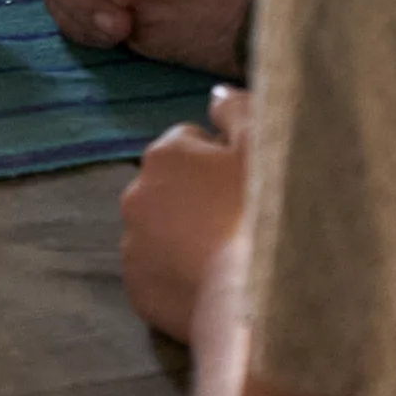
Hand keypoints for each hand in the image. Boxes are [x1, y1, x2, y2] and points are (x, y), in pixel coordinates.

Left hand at [120, 87, 251, 343]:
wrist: (253, 301)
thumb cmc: (261, 213)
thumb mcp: (262, 144)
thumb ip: (236, 108)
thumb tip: (215, 95)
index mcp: (164, 154)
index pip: (192, 142)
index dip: (225, 159)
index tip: (249, 183)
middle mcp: (136, 195)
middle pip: (174, 186)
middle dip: (200, 196)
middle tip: (241, 220)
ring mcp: (134, 246)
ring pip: (164, 230)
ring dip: (188, 235)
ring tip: (230, 256)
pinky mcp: (139, 291)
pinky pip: (161, 273)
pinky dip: (181, 274)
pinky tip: (215, 282)